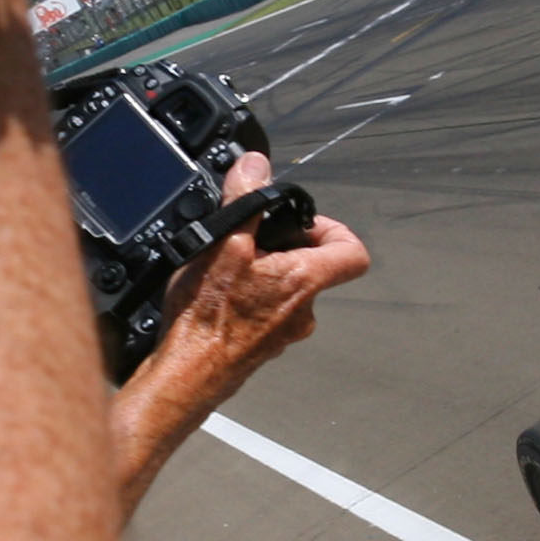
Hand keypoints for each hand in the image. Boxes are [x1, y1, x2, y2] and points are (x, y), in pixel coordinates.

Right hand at [111, 154, 370, 514]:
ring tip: (226, 264)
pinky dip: (249, 295)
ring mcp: (284, 331)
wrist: (186, 375)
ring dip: (264, 271)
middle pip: (315, 265)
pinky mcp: (262, 344)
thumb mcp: (222, 244)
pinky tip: (217, 293)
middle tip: (250, 237)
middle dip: (284, 244)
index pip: (353, 252)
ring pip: (287, 288)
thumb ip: (246, 200)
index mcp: (304, 280)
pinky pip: (267, 309)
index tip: (300, 220)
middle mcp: (303, 310)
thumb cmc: (206, 319)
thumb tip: (257, 164)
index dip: (333, 228)